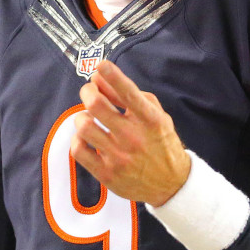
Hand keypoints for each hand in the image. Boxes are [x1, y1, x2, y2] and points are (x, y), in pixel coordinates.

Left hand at [71, 61, 190, 206]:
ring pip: (84, 126)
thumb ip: (128, 95)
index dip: (112, 75)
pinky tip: (86, 137)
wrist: (171, 183)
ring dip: (82, 116)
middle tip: (89, 91)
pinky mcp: (106, 173)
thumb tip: (99, 77)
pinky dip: (77, 139)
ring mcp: (119, 157)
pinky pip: (78, 150)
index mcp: (149, 120)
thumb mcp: (154, 114)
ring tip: (88, 117)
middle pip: (96, 105)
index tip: (101, 65)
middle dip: (87, 91)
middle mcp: (134, 137)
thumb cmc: (160, 142)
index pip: (128, 93)